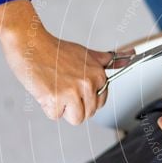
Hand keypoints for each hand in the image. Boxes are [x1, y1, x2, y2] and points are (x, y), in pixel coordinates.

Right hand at [0, 0, 120, 124]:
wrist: (30, 43)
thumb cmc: (55, 50)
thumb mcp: (85, 53)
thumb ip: (106, 60)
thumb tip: (130, 55)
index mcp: (98, 75)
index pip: (100, 102)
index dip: (86, 98)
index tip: (75, 87)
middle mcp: (89, 84)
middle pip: (88, 113)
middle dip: (74, 106)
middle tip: (62, 87)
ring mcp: (73, 92)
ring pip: (76, 119)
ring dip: (63, 109)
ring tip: (56, 90)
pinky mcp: (56, 98)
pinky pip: (55, 116)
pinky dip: (47, 107)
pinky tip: (45, 90)